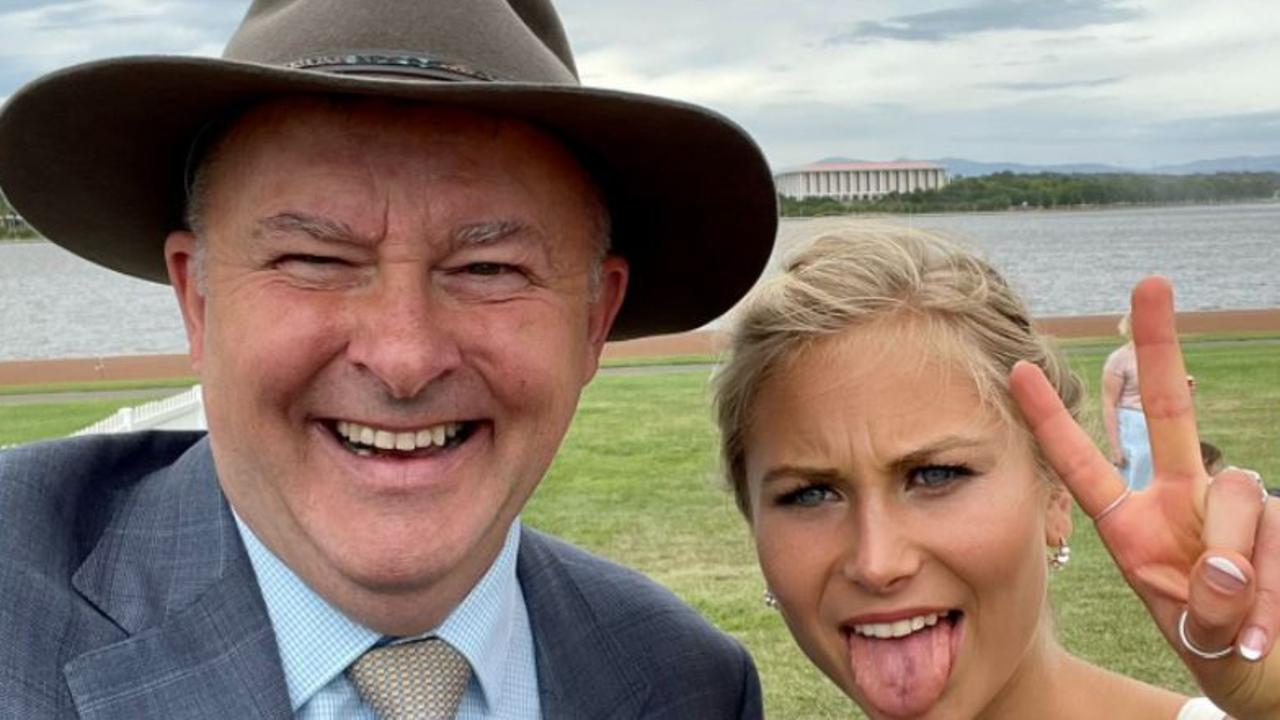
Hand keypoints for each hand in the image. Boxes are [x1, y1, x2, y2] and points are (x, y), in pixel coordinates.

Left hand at [1010, 277, 1279, 719]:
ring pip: (1235, 490)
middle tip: (1149, 282)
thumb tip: (1228, 564)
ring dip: (1234, 558)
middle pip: (1166, 411)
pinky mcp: (1278, 518)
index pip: (1083, 463)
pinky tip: (1263, 616)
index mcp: (1132, 525)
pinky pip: (1274, 526)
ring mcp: (1232, 505)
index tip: (1016, 369)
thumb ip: (1202, 599)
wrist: (1270, 674)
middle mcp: (1180, 499)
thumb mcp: (1190, 627)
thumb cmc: (1216, 644)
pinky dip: (1269, 578)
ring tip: (1236, 618)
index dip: (1051, 420)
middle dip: (1160, 345)